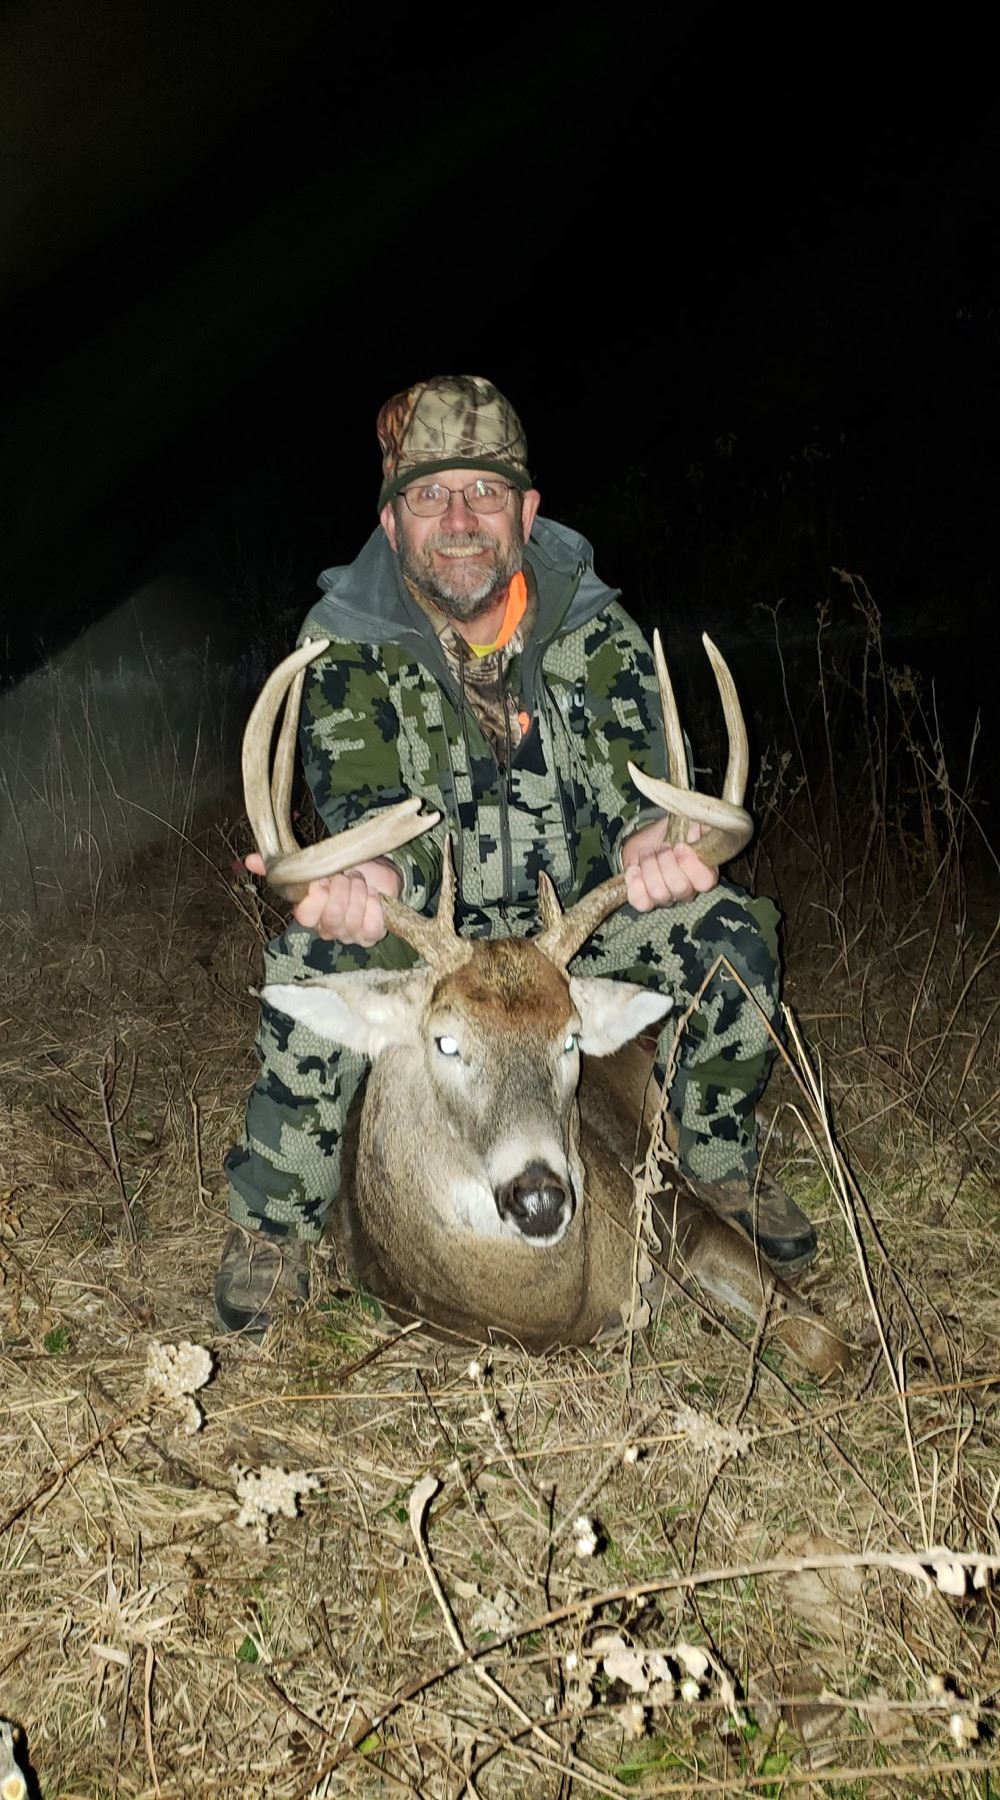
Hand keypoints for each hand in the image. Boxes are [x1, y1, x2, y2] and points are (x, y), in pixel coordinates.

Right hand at [244, 853, 402, 944]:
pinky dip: (375, 905)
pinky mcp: (372, 934)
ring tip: (359, 882)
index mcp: (309, 914)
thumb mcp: (313, 864)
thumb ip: (282, 865)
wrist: (376, 874)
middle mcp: (327, 929)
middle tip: (347, 876)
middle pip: (332, 917)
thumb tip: (249, 860)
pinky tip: (373, 895)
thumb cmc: (342, 871)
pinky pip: (373, 925)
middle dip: (343, 889)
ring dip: (359, 892)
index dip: (318, 896)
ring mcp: (349, 935)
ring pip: (352, 920)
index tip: (324, 878)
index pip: (306, 916)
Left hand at [620, 820, 718, 911]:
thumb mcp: (687, 824)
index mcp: (704, 873)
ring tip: (648, 854)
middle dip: (665, 861)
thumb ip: (699, 826)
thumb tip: (700, 828)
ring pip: (659, 893)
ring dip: (649, 867)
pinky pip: (640, 901)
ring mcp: (667, 899)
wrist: (647, 842)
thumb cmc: (672, 834)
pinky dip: (635, 883)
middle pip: (679, 887)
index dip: (692, 865)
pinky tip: (635, 869)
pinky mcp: (645, 900)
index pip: (705, 881)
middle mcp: (688, 891)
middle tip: (662, 848)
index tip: (680, 846)